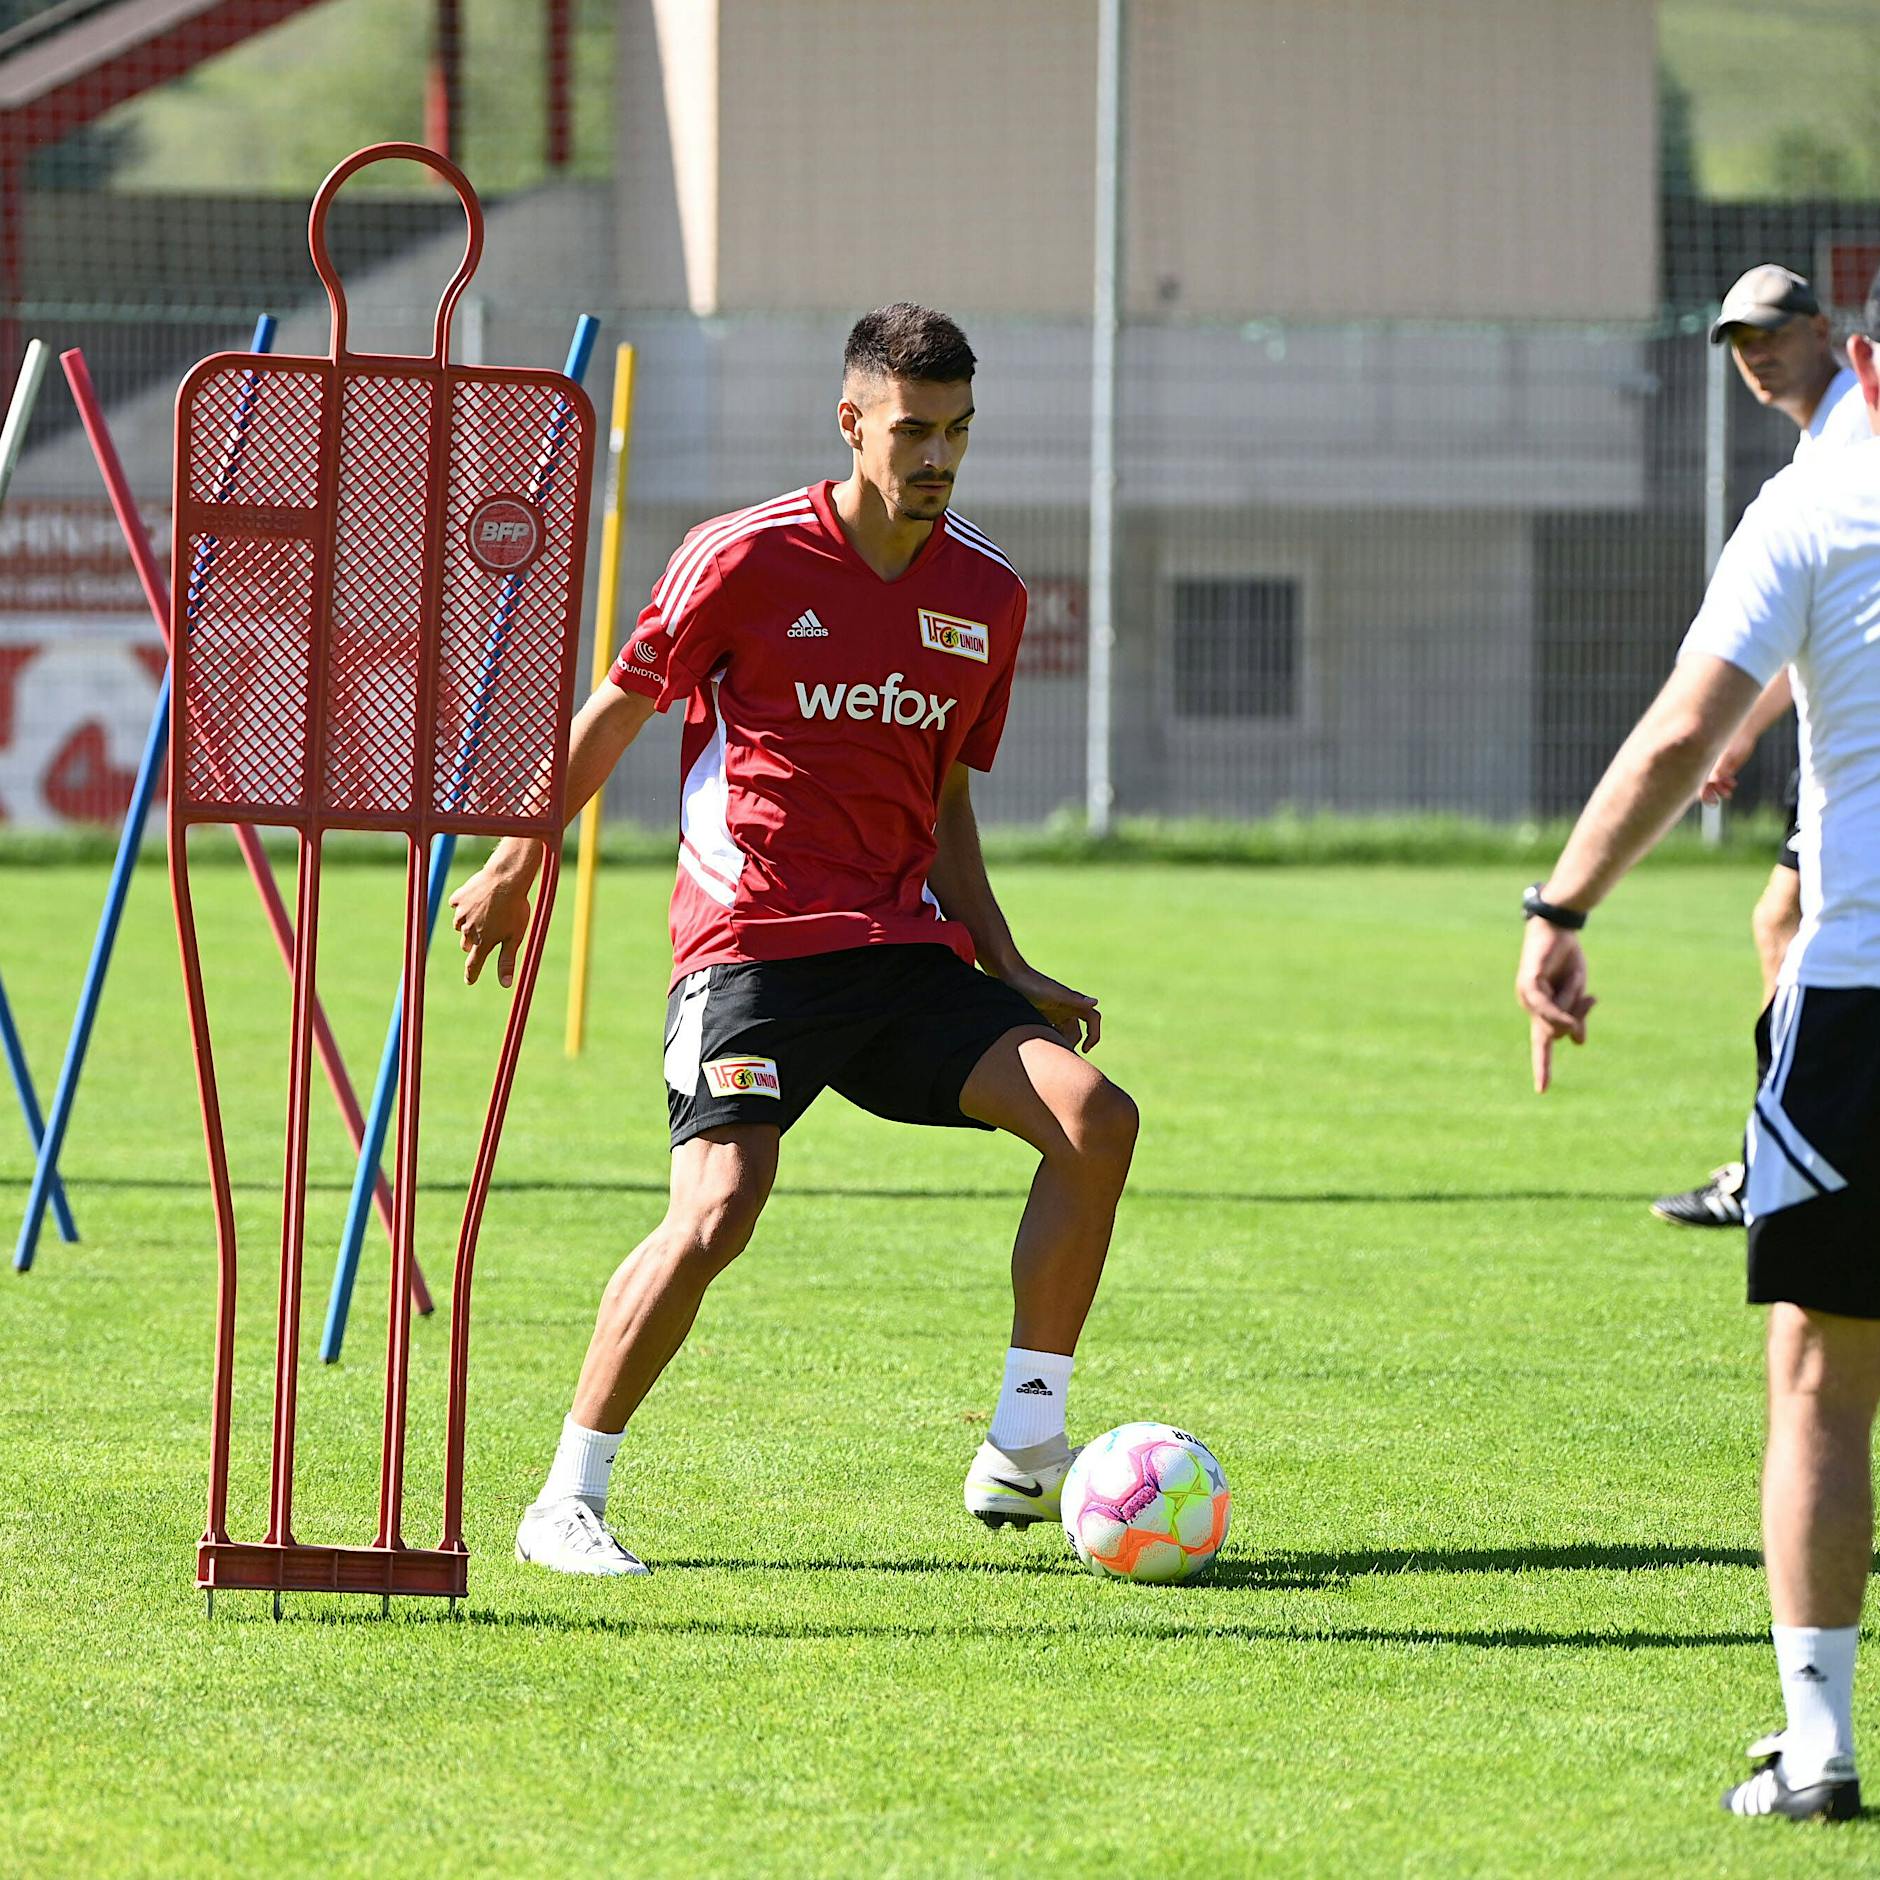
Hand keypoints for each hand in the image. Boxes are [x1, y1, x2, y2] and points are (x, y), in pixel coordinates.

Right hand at [448, 861, 532, 987]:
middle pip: (466, 944)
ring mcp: (461, 914)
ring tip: (487, 910)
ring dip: (470, 922)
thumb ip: (507, 961)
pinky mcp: (458, 899)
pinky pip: (458, 905)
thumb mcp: (515, 937)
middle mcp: (468, 931)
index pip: (473, 965)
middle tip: (489, 930)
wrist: (506, 878)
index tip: (470, 981)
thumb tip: (505, 984)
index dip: (472, 974)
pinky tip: (478, 897)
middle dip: (475, 942)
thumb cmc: (515, 908)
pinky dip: (466, 904)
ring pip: (461, 925)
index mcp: (483, 943)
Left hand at [1000, 963, 1101, 1052]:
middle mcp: (1066, 1007)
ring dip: (1058, 1042)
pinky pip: (1049, 1030)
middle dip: (1071, 1043)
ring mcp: (1053, 1011)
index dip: (1094, 1035)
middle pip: (1076, 1031)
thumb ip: (1075, 999)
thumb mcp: (1055, 994)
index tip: (1084, 1050)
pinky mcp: (1040, 1014)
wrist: (1011, 975)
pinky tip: (1036, 1041)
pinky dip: (1047, 1038)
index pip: (1093, 1019)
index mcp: (1073, 1002)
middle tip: (1057, 1052)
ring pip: (1062, 1032)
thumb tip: (1096, 1002)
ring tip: (1045, 1049)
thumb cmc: (1034, 983)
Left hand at [1515, 921, 1595, 1093]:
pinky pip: (1543, 1006)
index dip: (1542, 1067)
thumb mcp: (1578, 993)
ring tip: (1574, 980)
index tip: (1542, 1091)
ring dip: (1574, 1003)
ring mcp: (1527, 996)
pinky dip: (1558, 1012)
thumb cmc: (1567, 960)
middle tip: (1590, 999)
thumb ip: (1576, 1017)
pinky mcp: (1529, 983)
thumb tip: (1578, 1044)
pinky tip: (1567, 1015)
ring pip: (1556, 1018)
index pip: (1542, 1045)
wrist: (1560, 929)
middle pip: (1559, 1031)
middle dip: (1578, 1019)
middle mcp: (1530, 1007)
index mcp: (1541, 1012)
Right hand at [1699, 729, 1757, 805]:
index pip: (1696, 779)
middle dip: (1708, 794)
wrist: (1745, 731)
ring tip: (1728, 793)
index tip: (1705, 798)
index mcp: (1702, 761)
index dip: (1699, 790)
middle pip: (1702, 783)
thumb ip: (1720, 767)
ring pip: (1713, 784)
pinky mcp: (1725, 769)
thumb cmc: (1736, 740)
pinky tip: (1733, 784)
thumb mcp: (1729, 754)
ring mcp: (1715, 768)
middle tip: (1715, 802)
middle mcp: (1706, 765)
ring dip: (1719, 790)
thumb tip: (1714, 780)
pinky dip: (1726, 785)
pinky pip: (1722, 781)